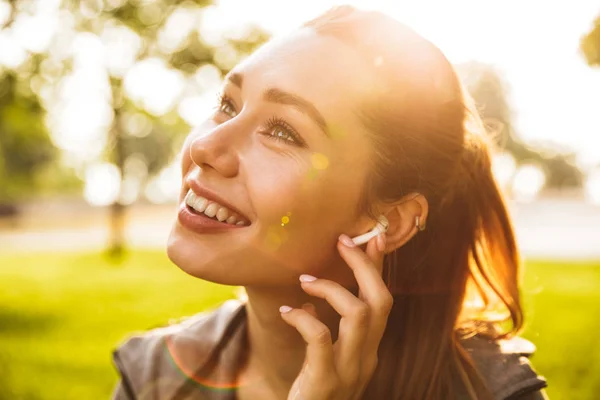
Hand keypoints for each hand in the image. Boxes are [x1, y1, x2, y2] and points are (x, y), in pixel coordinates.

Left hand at [279, 232, 392, 399]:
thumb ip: (327, 333)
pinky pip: (320, 337)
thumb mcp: (325, 362)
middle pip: (380, 302)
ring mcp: (349, 371)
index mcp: (368, 351)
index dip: (378, 268)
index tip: (371, 238)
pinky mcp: (325, 381)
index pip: (382, 302)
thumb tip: (311, 302)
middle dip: (363, 266)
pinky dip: (303, 317)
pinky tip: (287, 312)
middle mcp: (367, 358)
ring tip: (305, 280)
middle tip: (342, 242)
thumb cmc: (313, 395)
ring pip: (359, 314)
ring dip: (331, 288)